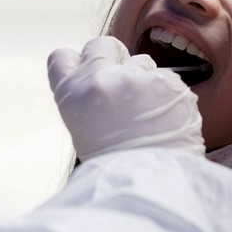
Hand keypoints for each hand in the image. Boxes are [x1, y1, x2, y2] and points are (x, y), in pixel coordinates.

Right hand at [47, 36, 203, 160]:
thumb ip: (88, 96)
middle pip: (103, 44)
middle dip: (113, 58)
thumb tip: (103, 75)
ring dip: (145, 79)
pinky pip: (168, 80)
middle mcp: (101, 79)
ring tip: (147, 115)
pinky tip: (166, 121)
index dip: (78, 63)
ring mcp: (137, 79)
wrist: (151, 187)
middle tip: (122, 87)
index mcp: (71, 94)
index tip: (89, 74)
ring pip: (141, 61)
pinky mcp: (169, 84)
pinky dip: (169, 96)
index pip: (62, 57)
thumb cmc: (115, 165)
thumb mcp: (83, 130)